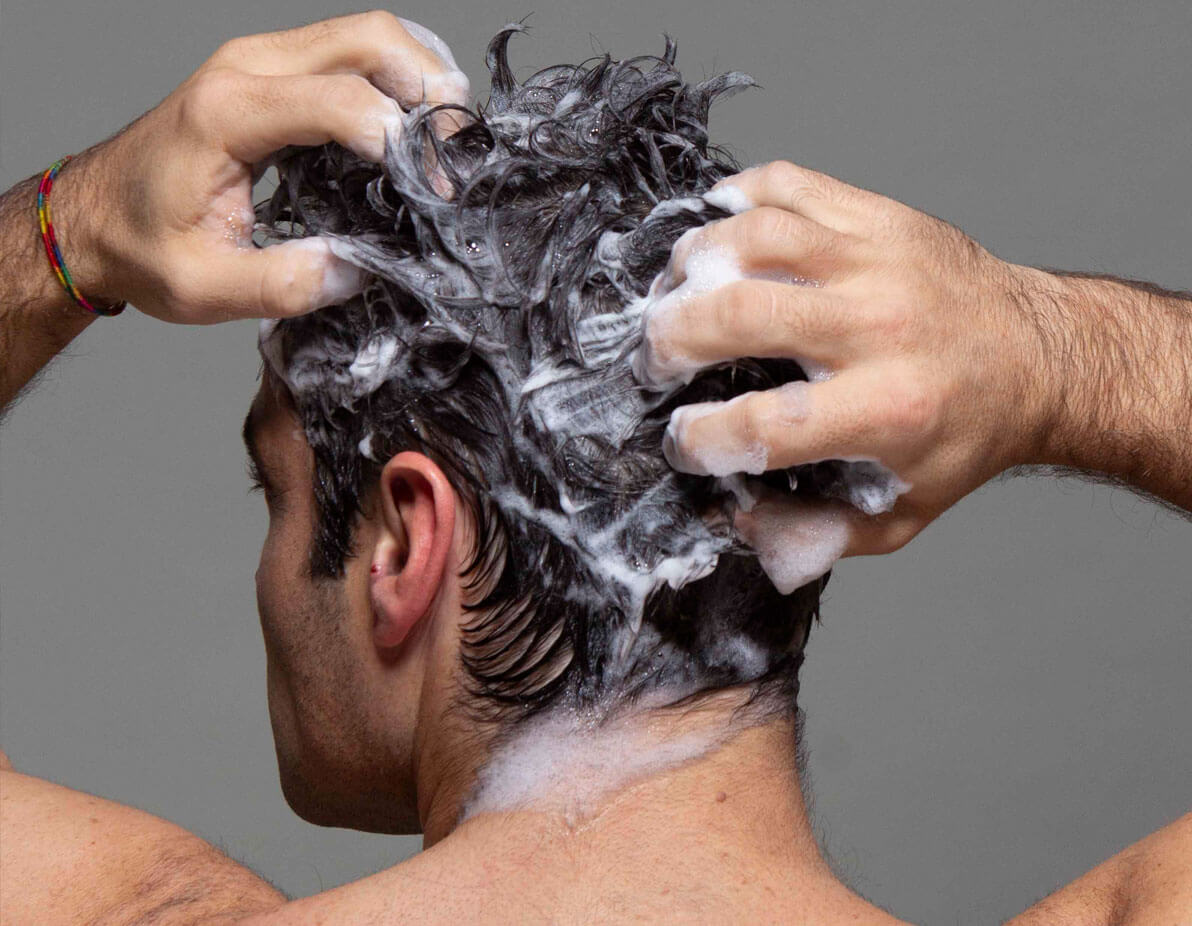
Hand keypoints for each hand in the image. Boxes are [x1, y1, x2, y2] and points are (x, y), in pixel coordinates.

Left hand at [57, 11, 468, 323]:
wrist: (91, 216)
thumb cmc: (141, 247)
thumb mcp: (204, 288)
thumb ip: (284, 284)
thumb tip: (359, 269)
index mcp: (227, 115)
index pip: (341, 101)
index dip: (403, 143)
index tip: (434, 193)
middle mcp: (247, 69)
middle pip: (367, 38)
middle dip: (428, 87)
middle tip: (459, 149)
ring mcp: (260, 61)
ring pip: (365, 33)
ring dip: (419, 75)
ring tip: (446, 137)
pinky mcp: (272, 71)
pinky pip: (349, 49)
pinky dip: (395, 76)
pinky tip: (414, 122)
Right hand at [637, 160, 1057, 568]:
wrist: (1041, 358)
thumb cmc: (962, 436)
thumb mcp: (900, 513)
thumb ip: (815, 532)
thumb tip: (735, 518)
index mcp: (886, 410)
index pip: (761, 424)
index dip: (700, 438)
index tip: (683, 439)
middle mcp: (879, 326)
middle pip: (741, 315)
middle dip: (672, 340)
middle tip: (655, 361)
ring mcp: (877, 259)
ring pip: (754, 238)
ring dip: (691, 266)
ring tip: (672, 295)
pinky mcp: (879, 217)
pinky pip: (787, 185)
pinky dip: (735, 198)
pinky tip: (713, 233)